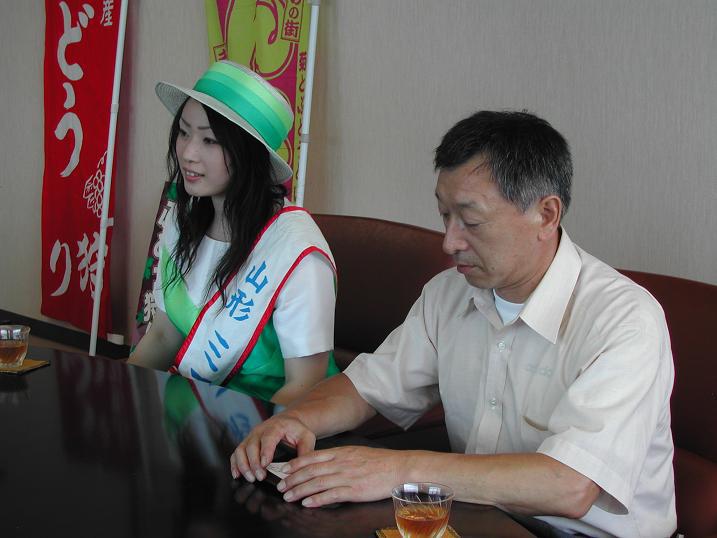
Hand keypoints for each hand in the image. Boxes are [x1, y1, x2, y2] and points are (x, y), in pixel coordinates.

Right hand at [230, 413, 315, 482]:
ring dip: (243, 465)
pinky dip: (235, 464)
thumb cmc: (296, 429)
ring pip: (241, 449)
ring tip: (250, 478)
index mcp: (275, 426)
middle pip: (251, 445)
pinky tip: (237, 475)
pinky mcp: (246, 443)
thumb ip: (306, 450)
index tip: (265, 464)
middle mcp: (260, 430)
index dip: (265, 451)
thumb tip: (303, 467)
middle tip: (260, 477)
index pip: (268, 438)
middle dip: (254, 463)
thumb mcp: (306, 436)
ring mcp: (251, 436)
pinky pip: (236, 453)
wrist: (287, 421)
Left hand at [276, 445, 403, 507]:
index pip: (313, 457)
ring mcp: (347, 476)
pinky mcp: (354, 490)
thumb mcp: (357, 453)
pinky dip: (317, 499)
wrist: (399, 467)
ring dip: (300, 490)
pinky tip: (307, 503)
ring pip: (317, 482)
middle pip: (311, 470)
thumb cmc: (380, 462)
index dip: (296, 463)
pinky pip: (331, 495)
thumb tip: (324, 464)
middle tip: (280, 486)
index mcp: (341, 453)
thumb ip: (340, 458)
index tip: (284, 469)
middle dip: (293, 479)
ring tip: (288, 496)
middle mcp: (341, 463)